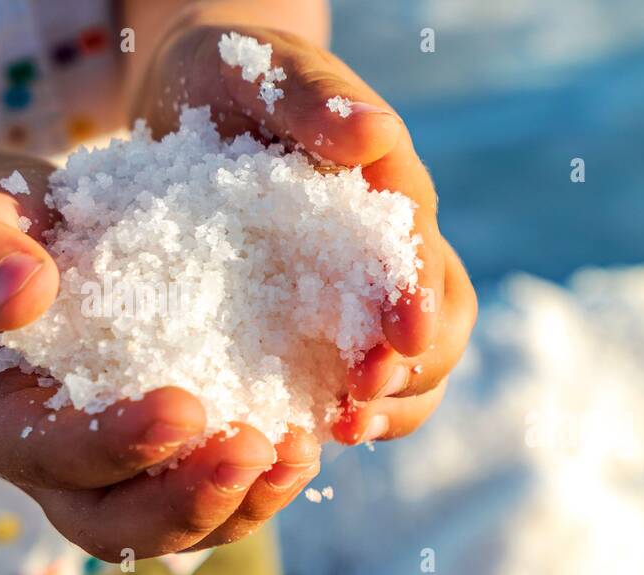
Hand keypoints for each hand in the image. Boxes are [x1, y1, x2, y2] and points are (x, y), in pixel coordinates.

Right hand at [0, 161, 320, 560]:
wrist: (51, 245)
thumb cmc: (2, 234)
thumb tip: (20, 292)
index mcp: (1, 422)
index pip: (52, 456)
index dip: (117, 445)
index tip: (185, 409)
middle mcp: (64, 471)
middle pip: (117, 527)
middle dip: (190, 501)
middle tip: (256, 450)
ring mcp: (130, 476)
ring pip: (184, 529)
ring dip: (245, 502)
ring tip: (298, 452)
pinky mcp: (186, 463)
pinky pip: (228, 498)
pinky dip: (270, 481)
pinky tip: (311, 439)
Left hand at [133, 23, 476, 444]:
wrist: (199, 105)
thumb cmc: (238, 77)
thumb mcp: (264, 70)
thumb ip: (315, 98)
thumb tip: (375, 134)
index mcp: (393, 192)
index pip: (424, 252)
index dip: (420, 297)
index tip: (404, 335)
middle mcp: (393, 255)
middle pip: (445, 324)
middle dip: (415, 367)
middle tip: (364, 392)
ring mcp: (366, 301)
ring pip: (418, 370)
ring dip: (394, 406)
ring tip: (343, 429)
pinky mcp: (324, 335)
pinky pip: (360, 389)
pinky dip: (352, 417)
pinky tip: (312, 435)